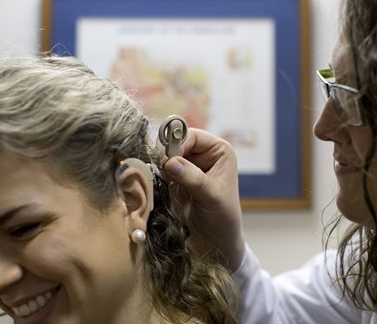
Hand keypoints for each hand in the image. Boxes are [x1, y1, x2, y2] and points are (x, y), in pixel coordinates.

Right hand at [163, 128, 244, 270]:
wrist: (216, 241)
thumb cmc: (223, 218)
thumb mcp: (211, 197)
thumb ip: (193, 178)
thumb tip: (171, 162)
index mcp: (219, 151)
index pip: (191, 135)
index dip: (177, 145)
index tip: (166, 162)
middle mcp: (203, 154)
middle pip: (174, 143)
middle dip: (164, 155)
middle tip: (157, 171)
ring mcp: (188, 166)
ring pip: (164, 157)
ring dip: (157, 166)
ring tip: (155, 180)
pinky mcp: (175, 180)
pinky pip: (159, 171)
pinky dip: (154, 176)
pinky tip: (153, 186)